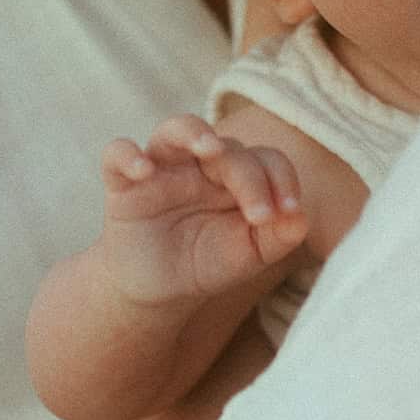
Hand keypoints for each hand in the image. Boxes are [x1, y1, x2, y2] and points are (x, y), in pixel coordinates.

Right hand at [99, 115, 307, 304]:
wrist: (159, 290)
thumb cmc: (208, 262)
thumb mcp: (248, 256)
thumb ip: (277, 237)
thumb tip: (301, 218)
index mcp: (239, 176)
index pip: (267, 159)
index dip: (283, 179)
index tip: (287, 212)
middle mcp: (202, 164)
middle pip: (229, 147)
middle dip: (249, 177)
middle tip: (260, 215)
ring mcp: (163, 169)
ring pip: (175, 128)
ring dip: (194, 132)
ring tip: (210, 149)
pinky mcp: (123, 184)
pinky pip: (118, 154)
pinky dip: (127, 155)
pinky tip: (143, 171)